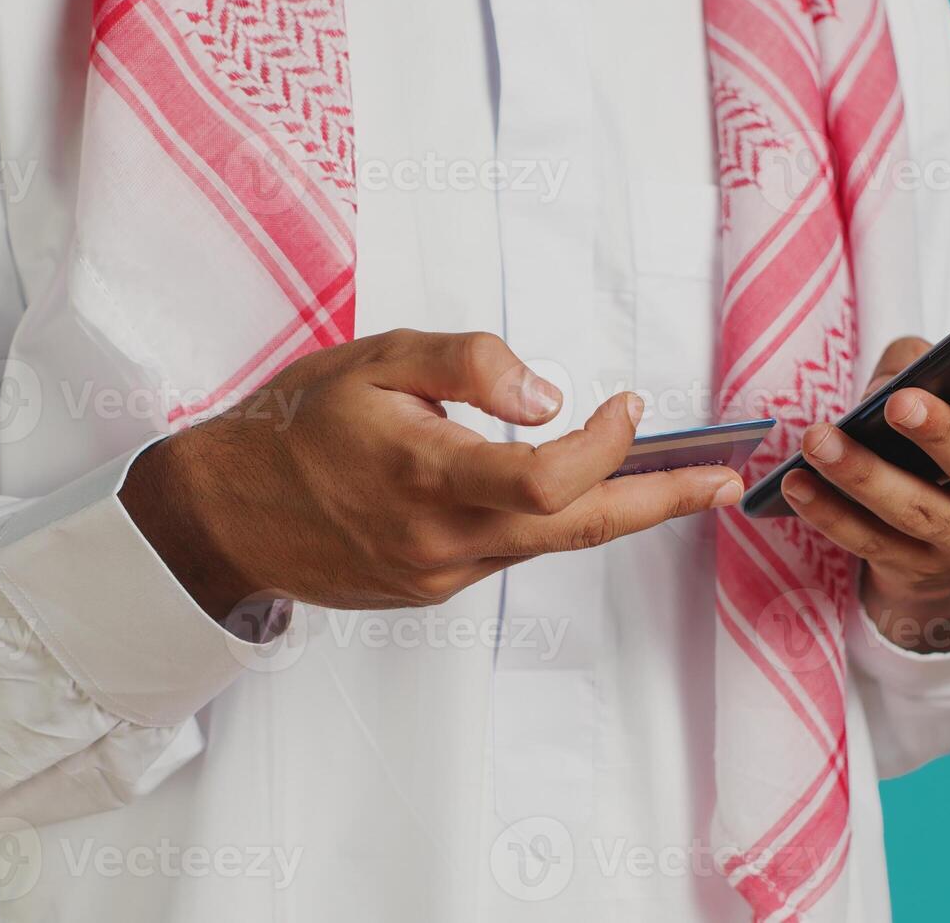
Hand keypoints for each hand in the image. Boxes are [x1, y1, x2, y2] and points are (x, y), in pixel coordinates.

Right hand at [121, 329, 743, 620]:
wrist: (226, 514)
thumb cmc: (295, 425)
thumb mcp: (373, 359)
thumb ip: (466, 362)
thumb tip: (550, 391)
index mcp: (427, 474)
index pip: (549, 479)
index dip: (606, 445)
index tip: (629, 404)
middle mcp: (441, 538)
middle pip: (578, 530)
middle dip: (659, 501)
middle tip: (722, 482)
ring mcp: (439, 573)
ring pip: (548, 546)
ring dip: (612, 510)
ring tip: (667, 477)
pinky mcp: (432, 589)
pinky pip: (507, 553)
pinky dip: (545, 521)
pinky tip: (555, 489)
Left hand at [780, 337, 949, 650]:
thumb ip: (928, 368)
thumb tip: (889, 384)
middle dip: (939, 435)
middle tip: (901, 403)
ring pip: (916, 510)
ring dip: (863, 474)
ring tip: (819, 440)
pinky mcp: (919, 568)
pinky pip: (869, 540)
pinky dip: (829, 512)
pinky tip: (797, 482)